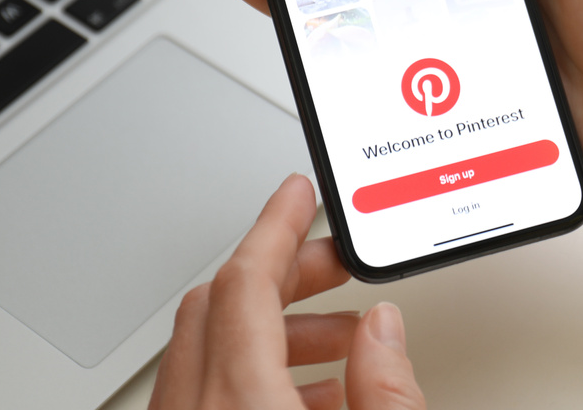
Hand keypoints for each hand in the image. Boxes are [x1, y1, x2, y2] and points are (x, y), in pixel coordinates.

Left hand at [148, 174, 425, 409]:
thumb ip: (385, 389)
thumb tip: (382, 331)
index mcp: (239, 402)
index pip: (244, 281)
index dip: (277, 226)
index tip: (298, 194)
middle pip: (216, 306)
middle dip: (283, 273)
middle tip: (333, 263)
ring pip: (201, 351)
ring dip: (266, 330)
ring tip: (335, 339)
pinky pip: (197, 394)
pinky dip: (242, 372)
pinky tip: (303, 391)